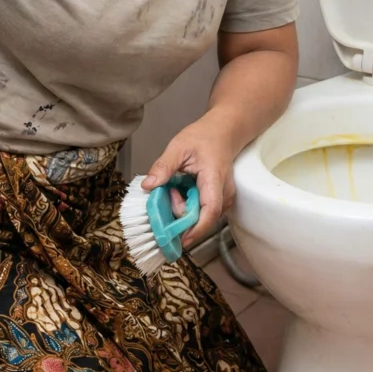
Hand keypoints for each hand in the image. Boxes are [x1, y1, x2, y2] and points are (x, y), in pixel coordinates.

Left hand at [142, 117, 236, 249]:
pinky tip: (183, 189)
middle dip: (180, 212)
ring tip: (176, 187)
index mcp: (214, 179)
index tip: (179, 240)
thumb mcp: (178, 147)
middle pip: (202, 217)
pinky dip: (188, 204)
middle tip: (169, 191)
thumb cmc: (203, 137)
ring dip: (183, 207)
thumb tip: (148, 186)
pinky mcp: (220, 200)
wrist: (223, 132)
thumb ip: (163, 166)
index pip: (210, 211)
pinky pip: (202, 210)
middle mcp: (224, 193)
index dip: (195, 230)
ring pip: (202, 215)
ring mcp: (224, 198)